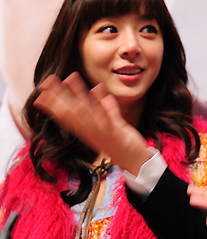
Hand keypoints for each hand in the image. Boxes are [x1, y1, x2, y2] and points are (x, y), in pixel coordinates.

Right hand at [34, 72, 151, 174]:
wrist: (133, 161)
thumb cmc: (119, 142)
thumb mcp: (108, 124)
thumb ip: (103, 108)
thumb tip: (96, 91)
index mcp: (85, 130)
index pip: (65, 116)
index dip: (52, 104)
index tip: (41, 91)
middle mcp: (89, 131)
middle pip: (71, 112)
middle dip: (59, 96)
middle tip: (47, 81)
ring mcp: (101, 131)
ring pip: (86, 111)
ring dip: (78, 93)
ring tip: (70, 77)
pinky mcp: (115, 132)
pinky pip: (107, 117)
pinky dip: (102, 104)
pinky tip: (98, 90)